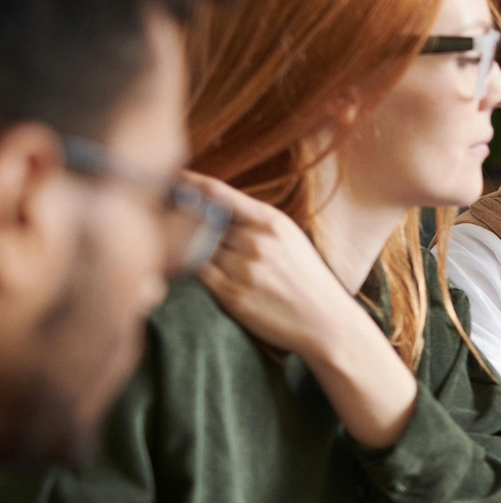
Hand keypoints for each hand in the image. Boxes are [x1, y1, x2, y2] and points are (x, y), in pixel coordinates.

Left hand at [188, 172, 374, 359]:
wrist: (327, 323)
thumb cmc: (306, 278)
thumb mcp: (289, 238)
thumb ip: (253, 220)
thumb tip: (207, 205)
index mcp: (272, 222)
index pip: (217, 193)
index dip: (187, 183)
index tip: (170, 179)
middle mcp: (257, 243)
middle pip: (202, 221)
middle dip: (186, 221)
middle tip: (171, 219)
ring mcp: (244, 270)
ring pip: (197, 248)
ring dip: (193, 249)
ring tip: (201, 255)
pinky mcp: (233, 296)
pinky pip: (199, 274)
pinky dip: (196, 270)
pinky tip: (208, 271)